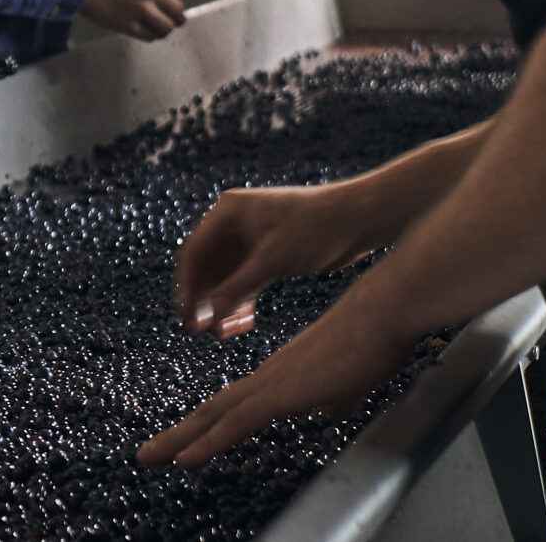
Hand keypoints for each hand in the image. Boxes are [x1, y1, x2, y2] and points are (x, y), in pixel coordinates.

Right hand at [80, 0, 186, 40]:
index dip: (174, 1)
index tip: (168, 5)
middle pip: (178, 11)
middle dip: (173, 17)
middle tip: (166, 19)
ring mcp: (142, 8)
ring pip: (167, 27)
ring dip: (163, 29)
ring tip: (156, 28)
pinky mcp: (129, 25)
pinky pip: (150, 36)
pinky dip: (150, 36)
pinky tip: (144, 31)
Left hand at [139, 305, 412, 466]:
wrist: (382, 313)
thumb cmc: (373, 341)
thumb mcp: (349, 380)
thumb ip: (335, 397)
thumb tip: (327, 411)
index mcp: (281, 373)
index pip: (234, 403)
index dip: (207, 422)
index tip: (186, 439)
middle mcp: (268, 375)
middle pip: (214, 408)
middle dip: (180, 433)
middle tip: (149, 452)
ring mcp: (272, 382)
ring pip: (214, 415)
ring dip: (179, 440)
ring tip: (148, 457)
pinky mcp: (282, 391)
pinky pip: (236, 423)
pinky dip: (208, 442)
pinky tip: (185, 459)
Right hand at [175, 185, 381, 337]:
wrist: (358, 218)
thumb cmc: (315, 229)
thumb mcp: (272, 260)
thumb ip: (236, 288)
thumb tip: (206, 316)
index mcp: (227, 212)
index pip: (194, 252)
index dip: (187, 288)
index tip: (187, 318)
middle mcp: (235, 223)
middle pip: (207, 266)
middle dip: (205, 299)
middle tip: (202, 331)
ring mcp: (252, 238)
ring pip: (226, 277)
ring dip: (223, 303)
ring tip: (224, 333)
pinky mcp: (269, 253)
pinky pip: (245, 279)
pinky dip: (241, 300)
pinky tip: (242, 323)